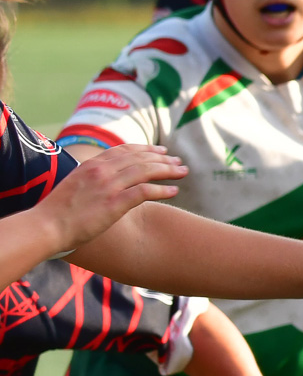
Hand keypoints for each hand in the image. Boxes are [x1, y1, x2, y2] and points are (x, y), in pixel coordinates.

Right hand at [40, 145, 186, 250]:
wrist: (46, 227)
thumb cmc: (58, 213)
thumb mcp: (75, 186)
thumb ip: (92, 180)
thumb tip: (107, 182)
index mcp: (91, 165)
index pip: (124, 150)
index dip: (146, 149)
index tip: (161, 150)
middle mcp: (101, 171)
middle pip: (140, 158)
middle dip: (162, 158)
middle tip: (178, 161)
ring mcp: (108, 186)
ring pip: (146, 171)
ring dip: (168, 170)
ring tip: (182, 172)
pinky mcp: (114, 203)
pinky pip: (144, 192)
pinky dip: (162, 190)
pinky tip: (174, 191)